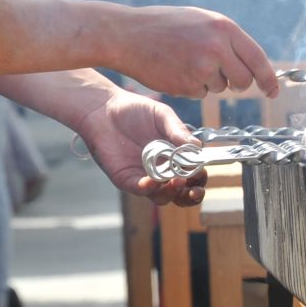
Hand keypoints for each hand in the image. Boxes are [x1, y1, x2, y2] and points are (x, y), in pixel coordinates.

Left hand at [72, 89, 207, 206]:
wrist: (104, 110)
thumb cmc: (135, 111)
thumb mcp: (162, 116)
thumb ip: (178, 131)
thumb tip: (198, 148)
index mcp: (174, 156)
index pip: (193, 174)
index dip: (199, 177)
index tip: (201, 173)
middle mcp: (162, 170)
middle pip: (181, 193)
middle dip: (191, 195)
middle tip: (194, 189)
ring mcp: (144, 177)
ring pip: (162, 197)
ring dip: (172, 193)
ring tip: (176, 181)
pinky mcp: (126, 179)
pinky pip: (140, 190)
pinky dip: (149, 188)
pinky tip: (153, 180)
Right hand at [111, 6, 277, 98]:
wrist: (128, 34)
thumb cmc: (166, 25)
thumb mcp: (201, 20)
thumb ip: (226, 38)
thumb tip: (251, 62)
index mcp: (224, 28)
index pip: (258, 59)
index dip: (268, 79)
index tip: (273, 92)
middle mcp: (217, 47)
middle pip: (243, 80)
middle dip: (236, 82)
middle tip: (218, 72)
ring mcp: (202, 67)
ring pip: (220, 87)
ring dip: (209, 81)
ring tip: (186, 60)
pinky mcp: (187, 85)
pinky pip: (201, 93)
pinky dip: (191, 86)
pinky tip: (175, 69)